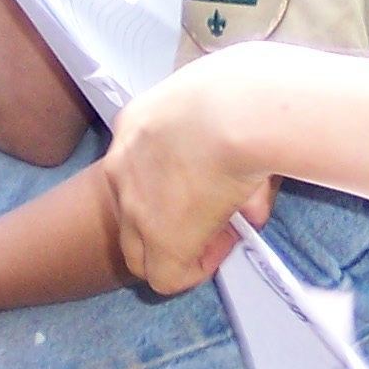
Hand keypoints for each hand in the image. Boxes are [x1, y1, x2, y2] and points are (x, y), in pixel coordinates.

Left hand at [101, 47, 281, 292]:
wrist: (238, 110)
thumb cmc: (241, 93)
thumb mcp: (223, 109)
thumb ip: (226, 144)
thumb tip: (247, 196)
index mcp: (134, 124)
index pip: (136, 170)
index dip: (170, 187)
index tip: (208, 184)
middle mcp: (122, 164)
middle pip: (130, 214)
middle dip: (166, 223)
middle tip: (210, 217)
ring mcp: (135, 205)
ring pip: (140, 251)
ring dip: (178, 248)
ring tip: (220, 234)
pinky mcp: (160, 240)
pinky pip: (166, 276)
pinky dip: (196, 269)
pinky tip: (224, 245)